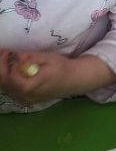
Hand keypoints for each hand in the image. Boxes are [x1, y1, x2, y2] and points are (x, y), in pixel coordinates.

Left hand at [0, 49, 115, 103]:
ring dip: (4, 73)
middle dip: (1, 67)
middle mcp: (27, 96)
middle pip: (4, 84)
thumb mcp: (48, 58)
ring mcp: (26, 99)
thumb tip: (17, 55)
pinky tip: (13, 70)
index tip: (8, 50)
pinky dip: (8, 80)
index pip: (11, 77)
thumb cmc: (62, 68)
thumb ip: (31, 57)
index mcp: (32, 87)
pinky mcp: (27, 99)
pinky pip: (11, 90)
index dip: (6, 63)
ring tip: (7, 60)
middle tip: (5, 53)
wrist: (73, 80)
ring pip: (6, 88)